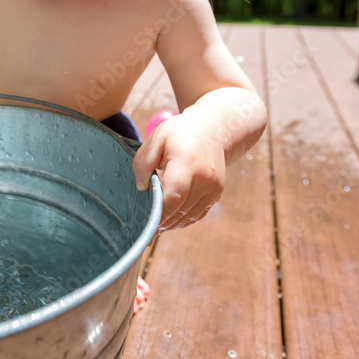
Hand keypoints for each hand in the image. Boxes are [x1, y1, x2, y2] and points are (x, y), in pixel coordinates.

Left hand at [132, 111, 226, 230]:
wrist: (214, 129)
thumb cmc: (179, 133)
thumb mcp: (156, 139)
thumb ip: (144, 163)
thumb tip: (142, 189)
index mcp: (187, 163)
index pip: (174, 195)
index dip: (159, 213)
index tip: (144, 224)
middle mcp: (204, 178)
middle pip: (180, 210)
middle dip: (161, 222)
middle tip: (143, 229)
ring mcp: (213, 188)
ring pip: (189, 216)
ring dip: (171, 223)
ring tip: (154, 225)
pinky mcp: (216, 194)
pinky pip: (197, 214)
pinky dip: (182, 219)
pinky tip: (169, 219)